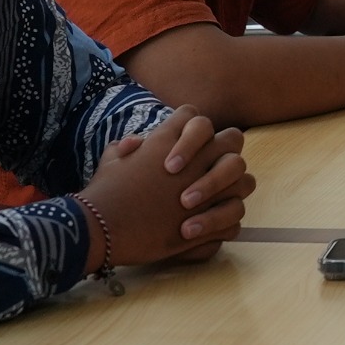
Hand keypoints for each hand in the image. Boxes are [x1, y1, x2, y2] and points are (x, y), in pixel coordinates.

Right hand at [79, 105, 253, 267]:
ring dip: (233, 189)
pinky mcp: (206, 224)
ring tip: (210, 201)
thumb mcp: (111, 161)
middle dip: (224, 151)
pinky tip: (206, 229)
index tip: (176, 149)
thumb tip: (136, 144)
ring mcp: (205, 192)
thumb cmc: (103, 193)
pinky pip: (234, 222)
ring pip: (245, 180)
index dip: (189, 129)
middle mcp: (195, 161)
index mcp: (170, 140)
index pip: (193, 115)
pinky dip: (223, 225)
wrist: (99, 229)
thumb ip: (127, 148)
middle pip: (233, 139)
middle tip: (207, 169)